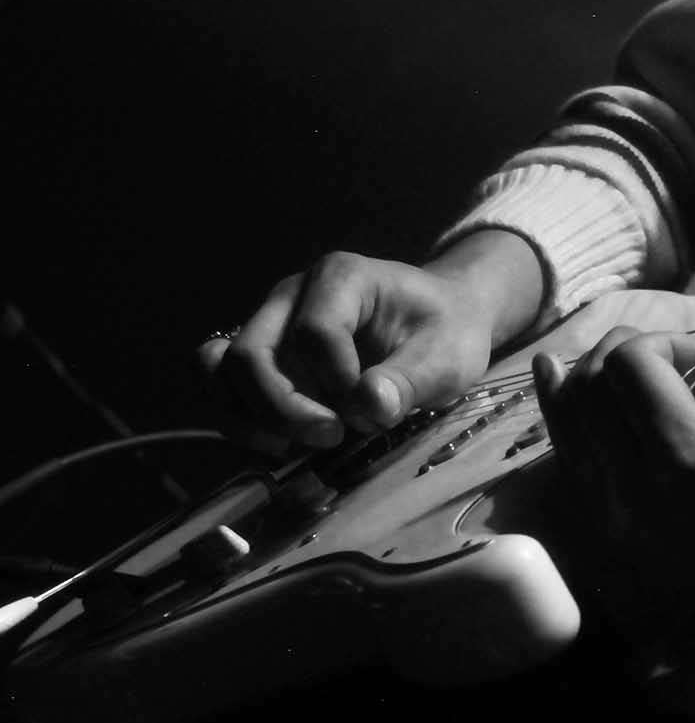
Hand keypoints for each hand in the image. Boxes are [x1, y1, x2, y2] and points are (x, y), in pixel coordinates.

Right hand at [199, 230, 544, 449]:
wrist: (440, 323)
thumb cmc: (444, 333)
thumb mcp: (447, 357)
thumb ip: (410, 380)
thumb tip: (368, 405)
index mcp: (341, 277)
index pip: (313, 333)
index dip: (337, 383)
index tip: (375, 411)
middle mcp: (292, 294)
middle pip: (251, 353)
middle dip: (285, 409)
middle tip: (332, 438)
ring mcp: (268, 322)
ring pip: (219, 369)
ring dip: (252, 419)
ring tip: (300, 446)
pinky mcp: (260, 354)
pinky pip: (220, 385)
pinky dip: (239, 420)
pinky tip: (282, 445)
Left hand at [534, 256, 694, 658]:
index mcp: (692, 462)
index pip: (632, 367)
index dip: (662, 343)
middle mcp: (639, 494)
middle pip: (590, 385)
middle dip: (625, 355)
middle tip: (671, 362)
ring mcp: (614, 521)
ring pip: (566, 421)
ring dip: (590, 382)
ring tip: (629, 371)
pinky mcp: (605, 537)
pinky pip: (563, 461)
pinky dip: (563, 417)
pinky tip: (561, 382)